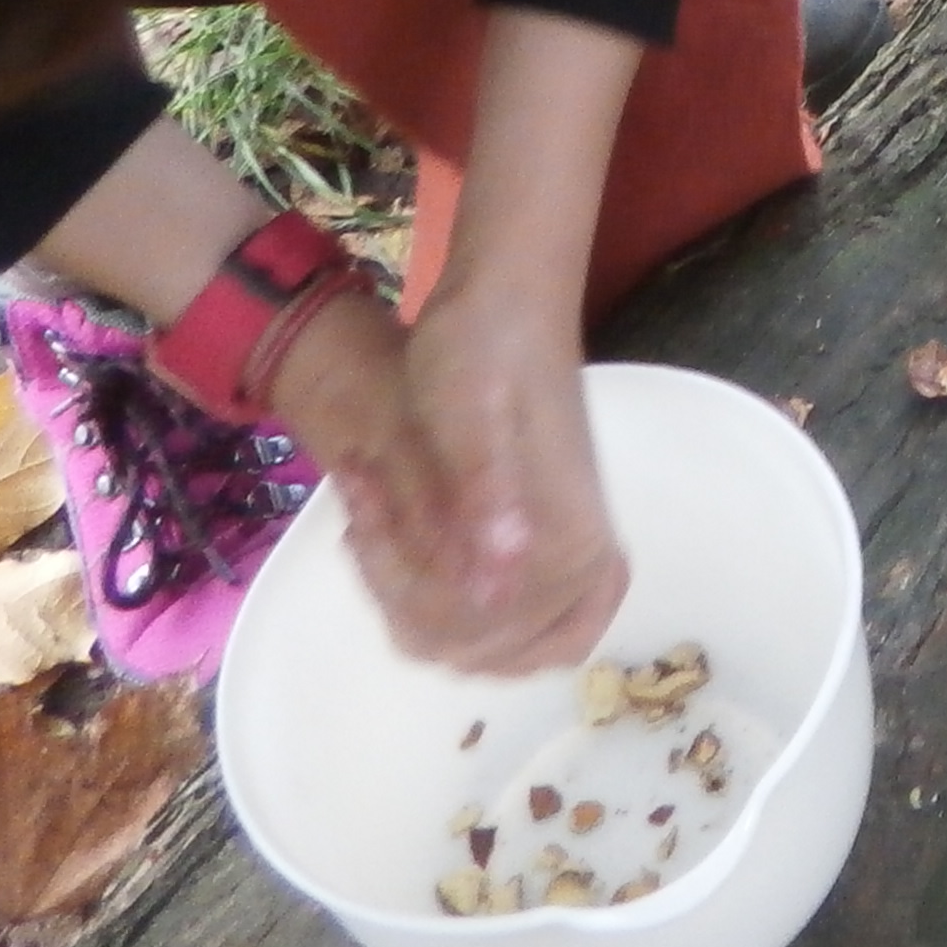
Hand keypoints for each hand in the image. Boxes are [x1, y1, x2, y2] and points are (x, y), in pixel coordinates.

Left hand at [269, 285, 628, 672]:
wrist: (504, 298)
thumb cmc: (483, 350)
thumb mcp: (469, 418)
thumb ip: (485, 503)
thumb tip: (494, 589)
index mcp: (573, 545)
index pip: (482, 636)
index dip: (412, 602)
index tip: (371, 532)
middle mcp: (580, 563)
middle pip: (478, 648)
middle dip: (403, 597)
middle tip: (366, 517)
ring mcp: (562, 553)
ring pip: (473, 636)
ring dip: (404, 590)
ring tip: (370, 515)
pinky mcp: (536, 537)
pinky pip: (478, 607)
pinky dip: (421, 583)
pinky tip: (384, 530)